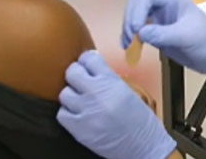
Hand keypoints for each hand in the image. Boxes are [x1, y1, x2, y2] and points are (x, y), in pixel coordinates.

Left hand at [57, 51, 176, 158]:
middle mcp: (97, 93)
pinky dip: (67, 113)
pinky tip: (77, 114)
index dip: (86, 60)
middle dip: (75, 75)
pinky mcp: (79, 129)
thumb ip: (109, 81)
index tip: (86, 64)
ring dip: (71, 95)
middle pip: (72, 72)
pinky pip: (62, 114)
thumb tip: (93, 72)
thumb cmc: (140, 120)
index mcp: (111, 81)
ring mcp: (86, 111)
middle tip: (79, 80)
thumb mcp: (128, 92)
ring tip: (79, 100)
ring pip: (64, 93)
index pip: (88, 59)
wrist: (143, 145)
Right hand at [121, 0, 205, 80]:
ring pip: (136, 17)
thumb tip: (140, 33)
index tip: (136, 28)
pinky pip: (139, 31)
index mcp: (174, 1)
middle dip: (130, 18)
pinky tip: (129, 47)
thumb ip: (163, 34)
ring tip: (128, 44)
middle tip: (130, 36)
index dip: (138, 9)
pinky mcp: (158, 34)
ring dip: (128, 28)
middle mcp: (164, 8)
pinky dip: (132, 38)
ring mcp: (160, 21)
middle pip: (138, 4)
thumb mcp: (188, 37)